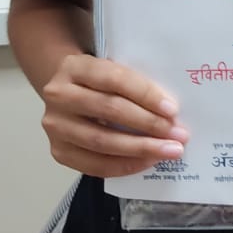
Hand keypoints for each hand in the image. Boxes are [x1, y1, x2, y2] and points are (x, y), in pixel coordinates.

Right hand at [41, 54, 189, 178]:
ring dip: (140, 149)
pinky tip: (147, 161)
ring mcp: (55, 126)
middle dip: (148, 124)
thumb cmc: (97, 83)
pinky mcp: (58, 151)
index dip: (145, 94)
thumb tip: (171, 112)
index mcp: (75, 66)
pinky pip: (94, 165)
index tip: (173, 110)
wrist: (63, 95)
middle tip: (178, 135)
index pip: (114, 79)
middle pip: (109, 110)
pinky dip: (124, 165)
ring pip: (101, 141)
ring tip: (168, 151)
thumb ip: (132, 84)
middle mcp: (59, 95)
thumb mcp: (109, 70)